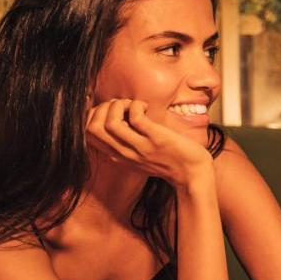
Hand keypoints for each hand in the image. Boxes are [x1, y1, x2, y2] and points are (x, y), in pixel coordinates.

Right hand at [85, 99, 212, 188]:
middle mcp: (125, 153)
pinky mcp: (155, 140)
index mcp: (118, 156)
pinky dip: (136, 105)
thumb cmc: (169, 159)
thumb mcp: (140, 155)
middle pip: (92, 129)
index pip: (88, 135)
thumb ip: (126, 142)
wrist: (193, 174)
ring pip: (110, 123)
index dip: (92, 116)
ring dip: (119, 105)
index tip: (111, 110)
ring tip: (133, 105)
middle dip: (103, 108)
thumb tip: (117, 117)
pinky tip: (146, 107)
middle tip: (123, 106)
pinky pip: (135, 118)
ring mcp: (139, 147)